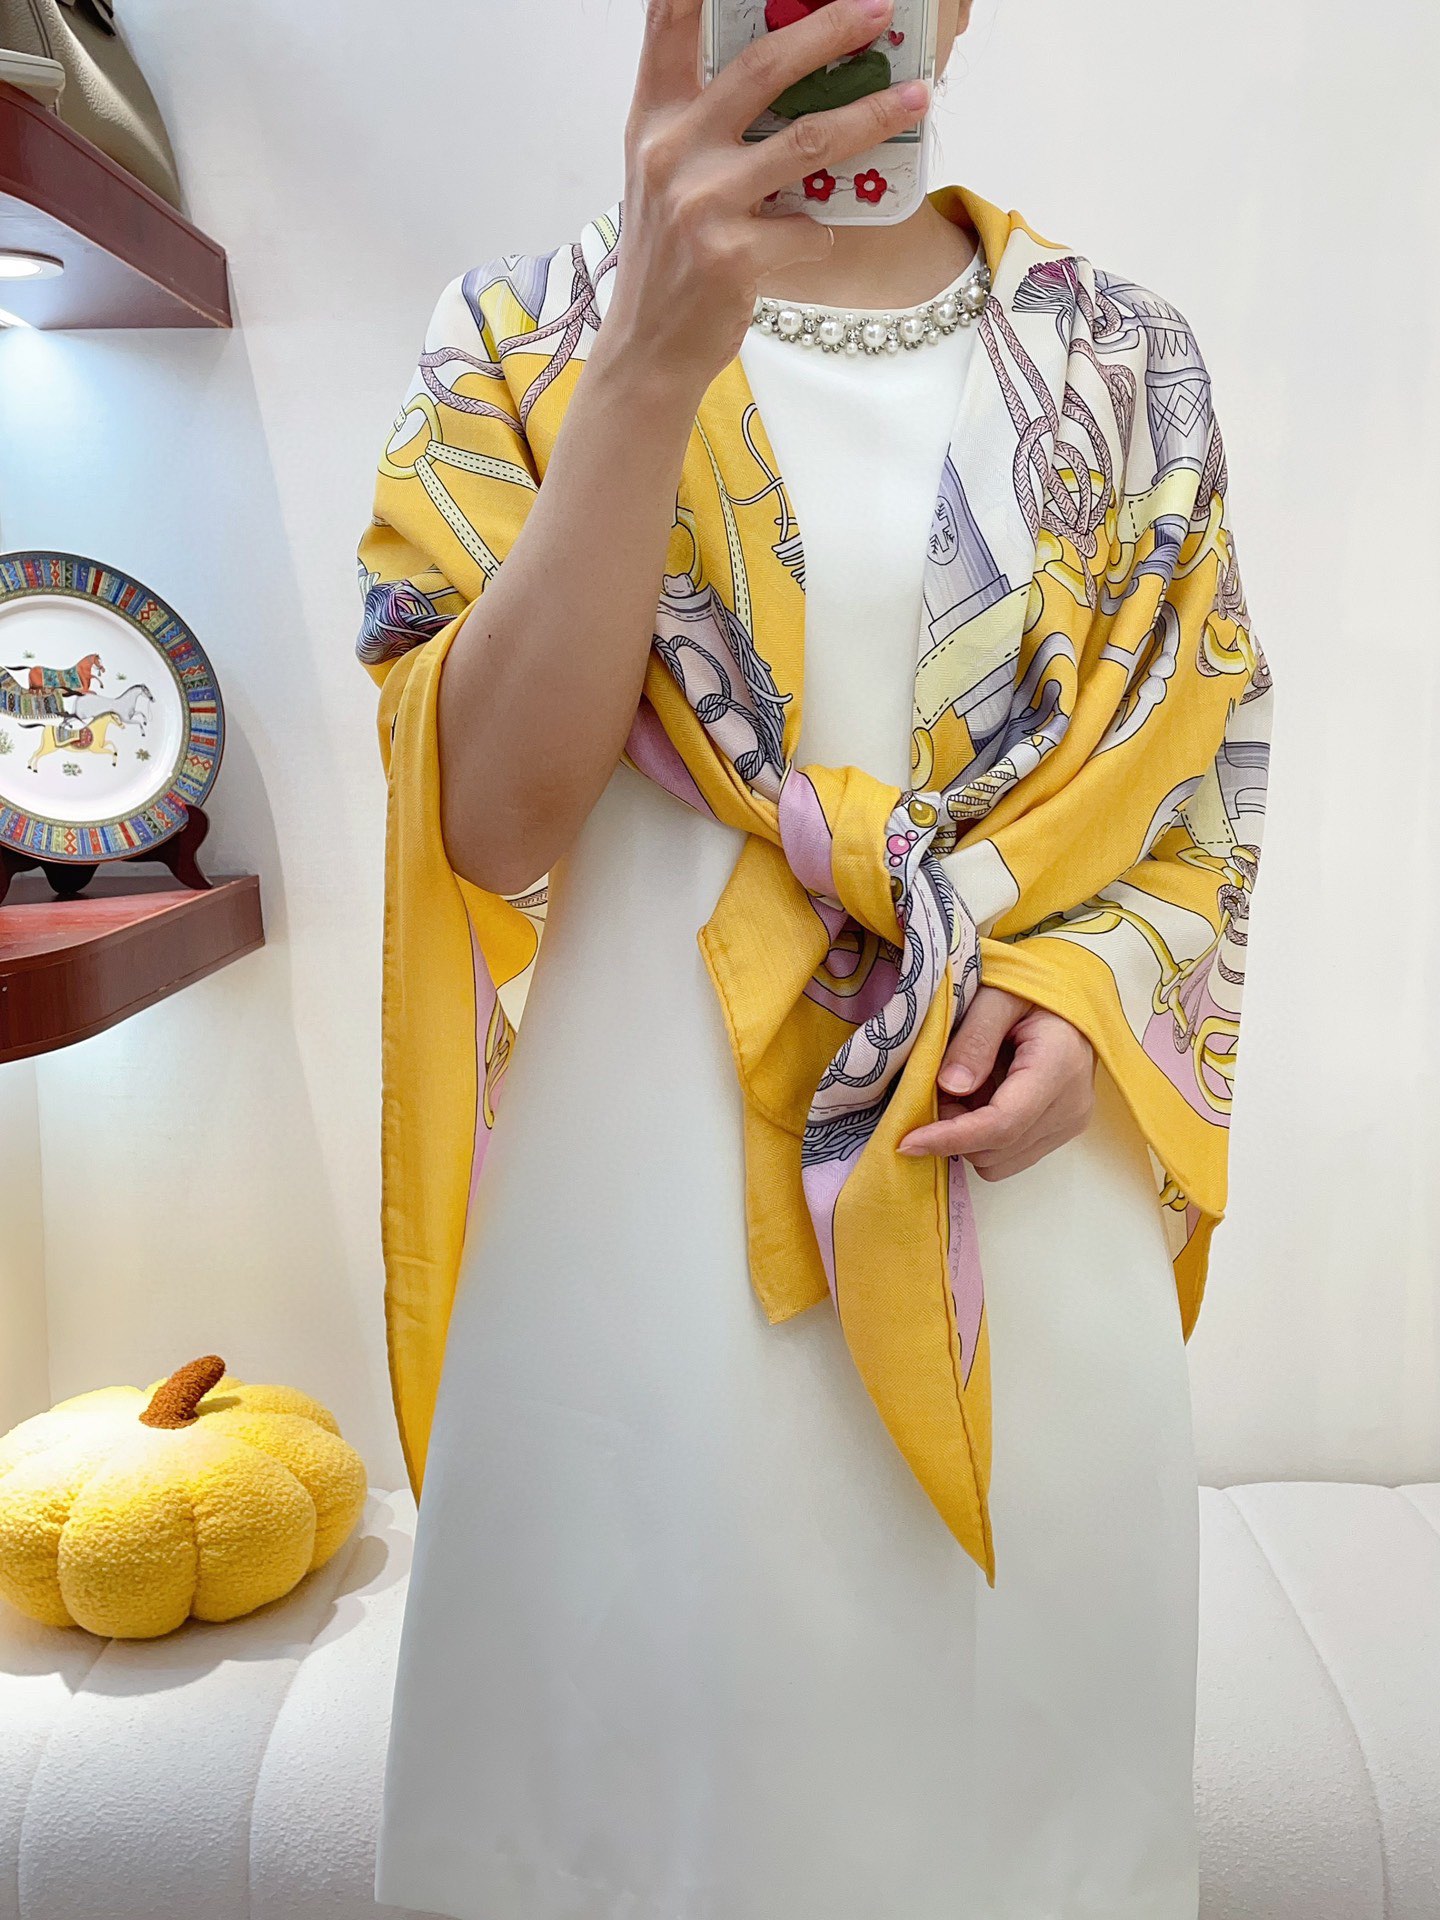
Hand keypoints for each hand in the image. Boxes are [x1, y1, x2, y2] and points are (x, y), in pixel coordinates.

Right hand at [602, 0, 929, 400]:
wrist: (648, 347)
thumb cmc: (669, 255)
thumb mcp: (665, 173)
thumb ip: (704, 119)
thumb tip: (786, 70)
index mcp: (653, 118)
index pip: (668, 20)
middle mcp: (672, 150)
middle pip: (763, 66)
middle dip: (830, 29)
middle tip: (880, 10)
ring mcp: (700, 203)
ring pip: (807, 141)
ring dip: (872, 116)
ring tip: (917, 98)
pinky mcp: (731, 255)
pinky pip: (807, 228)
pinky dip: (820, 232)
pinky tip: (812, 239)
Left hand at [897, 987, 1095, 1178]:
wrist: (1065, 1002)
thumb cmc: (1029, 990)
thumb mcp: (996, 997)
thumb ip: (974, 1039)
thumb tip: (950, 1087)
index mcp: (1059, 1065)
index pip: (1002, 1123)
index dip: (951, 1137)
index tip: (907, 1140)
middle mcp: (1071, 1105)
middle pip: (996, 1149)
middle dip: (953, 1130)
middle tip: (938, 1088)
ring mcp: (1069, 1123)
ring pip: (998, 1162)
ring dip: (967, 1137)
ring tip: (963, 1091)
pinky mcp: (1061, 1132)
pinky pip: (1009, 1157)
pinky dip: (983, 1139)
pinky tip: (981, 1101)